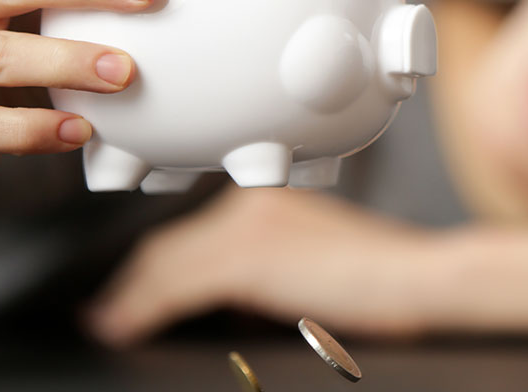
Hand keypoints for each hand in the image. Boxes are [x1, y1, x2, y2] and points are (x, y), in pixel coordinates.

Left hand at [86, 186, 527, 346]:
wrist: (419, 276)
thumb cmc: (388, 279)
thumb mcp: (319, 271)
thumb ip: (276, 275)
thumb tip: (239, 307)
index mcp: (271, 202)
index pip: (198, 231)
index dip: (161, 263)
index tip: (136, 287)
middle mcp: (253, 204)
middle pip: (174, 243)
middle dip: (136, 279)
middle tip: (109, 311)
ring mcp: (249, 226)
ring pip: (167, 262)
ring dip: (132, 296)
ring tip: (108, 322)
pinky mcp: (248, 257)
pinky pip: (176, 285)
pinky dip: (141, 308)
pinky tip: (123, 325)